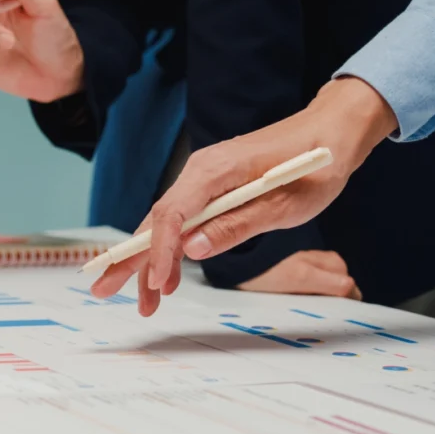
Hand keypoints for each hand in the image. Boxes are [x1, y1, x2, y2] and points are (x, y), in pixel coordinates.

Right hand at [90, 77, 396, 313]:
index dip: (160, 252)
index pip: (172, 213)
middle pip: (156, 219)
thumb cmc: (316, 165)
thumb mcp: (287, 203)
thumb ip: (239, 225)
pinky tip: (168, 277)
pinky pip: (181, 220)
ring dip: (149, 261)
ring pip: (165, 223)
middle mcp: (200, 171)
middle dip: (130, 258)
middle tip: (104, 291)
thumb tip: (194, 249)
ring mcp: (203, 179)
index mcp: (215, 170)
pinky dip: (171, 249)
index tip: (159, 285)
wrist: (330, 132)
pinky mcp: (211, 188)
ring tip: (143, 301)